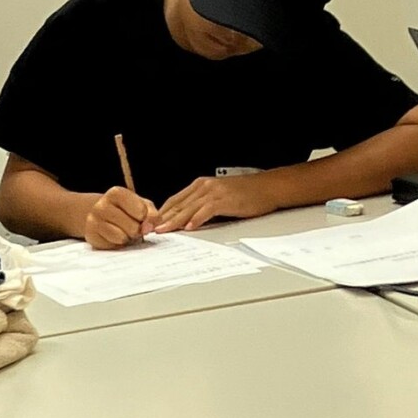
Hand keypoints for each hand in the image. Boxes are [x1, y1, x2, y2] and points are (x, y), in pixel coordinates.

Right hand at [83, 186, 155, 250]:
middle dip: (137, 230)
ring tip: (123, 230)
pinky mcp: (91, 236)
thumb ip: (151, 214)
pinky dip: (117, 243)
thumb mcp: (143, 205)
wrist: (101, 215)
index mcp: (116, 193)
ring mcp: (93, 221)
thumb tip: (148, 228)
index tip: (140, 215)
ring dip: (127, 238)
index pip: (141, 212)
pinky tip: (114, 235)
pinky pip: (113, 245)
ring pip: (122, 238)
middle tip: (131, 225)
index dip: (145, 217)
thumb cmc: (126, 209)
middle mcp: (101, 205)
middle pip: (133, 227)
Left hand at [148, 173, 273, 231]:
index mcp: (200, 185)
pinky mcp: (225, 199)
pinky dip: (197, 219)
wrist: (268, 187)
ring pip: (189, 208)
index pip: (174, 200)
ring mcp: (214, 192)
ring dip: (175, 221)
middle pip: (178, 205)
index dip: (161, 213)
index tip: (149, 224)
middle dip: (162, 219)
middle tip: (149, 230)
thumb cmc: (246, 193)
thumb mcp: (218, 196)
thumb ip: (201, 205)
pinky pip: (207, 210)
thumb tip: (185, 221)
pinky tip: (190, 228)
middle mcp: (204, 187)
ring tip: (164, 231)